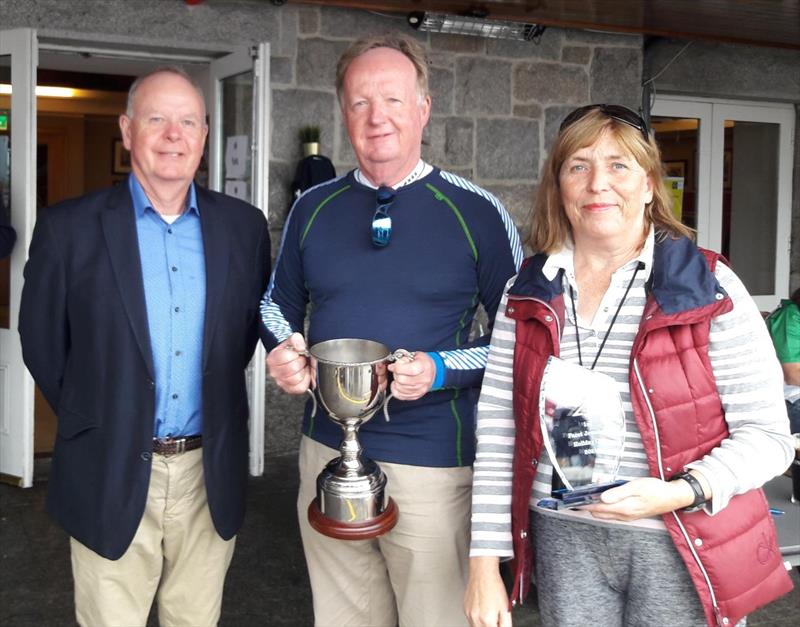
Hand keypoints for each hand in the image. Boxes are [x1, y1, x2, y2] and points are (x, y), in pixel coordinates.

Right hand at [266, 332, 312, 393]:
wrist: (296, 359)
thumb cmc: (294, 352)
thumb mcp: (294, 341)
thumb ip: (296, 339)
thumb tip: (299, 346)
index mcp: (273, 358)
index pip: (285, 357)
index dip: (295, 354)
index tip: (297, 353)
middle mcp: (275, 372)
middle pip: (292, 368)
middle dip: (301, 362)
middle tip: (301, 360)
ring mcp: (282, 382)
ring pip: (296, 379)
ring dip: (303, 372)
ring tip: (302, 367)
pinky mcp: (290, 389)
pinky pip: (300, 387)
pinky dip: (305, 381)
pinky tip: (303, 375)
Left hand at [388, 351, 435, 400]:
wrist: (433, 372)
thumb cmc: (423, 363)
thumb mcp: (416, 355)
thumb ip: (404, 358)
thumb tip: (393, 366)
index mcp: (424, 367)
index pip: (410, 370)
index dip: (398, 367)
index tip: (395, 364)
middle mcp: (424, 380)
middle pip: (402, 380)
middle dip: (396, 374)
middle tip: (397, 370)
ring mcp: (420, 389)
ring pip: (400, 388)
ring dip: (396, 381)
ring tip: (400, 376)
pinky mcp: (416, 396)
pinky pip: (400, 395)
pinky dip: (395, 389)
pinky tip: (398, 384)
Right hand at [464, 556, 511, 626]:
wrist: (482, 573)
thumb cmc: (494, 586)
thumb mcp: (506, 607)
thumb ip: (506, 624)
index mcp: (487, 619)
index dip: (498, 626)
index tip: (499, 622)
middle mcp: (476, 619)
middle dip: (491, 626)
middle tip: (496, 618)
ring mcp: (469, 614)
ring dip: (484, 625)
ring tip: (490, 612)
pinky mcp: (465, 609)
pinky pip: (471, 620)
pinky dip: (478, 619)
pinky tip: (483, 609)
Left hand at [580, 476, 697, 520]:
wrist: (673, 497)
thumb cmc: (656, 490)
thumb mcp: (637, 487)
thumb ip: (618, 492)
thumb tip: (602, 498)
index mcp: (624, 508)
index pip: (598, 508)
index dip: (586, 503)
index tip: (575, 499)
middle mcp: (624, 515)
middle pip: (599, 512)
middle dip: (589, 503)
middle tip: (583, 492)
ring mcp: (628, 516)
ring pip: (606, 514)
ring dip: (597, 505)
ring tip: (592, 493)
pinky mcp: (631, 514)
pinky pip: (613, 513)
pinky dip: (606, 506)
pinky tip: (606, 497)